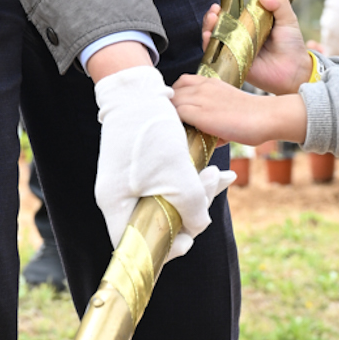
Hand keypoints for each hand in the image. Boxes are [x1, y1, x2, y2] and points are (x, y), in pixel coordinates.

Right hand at [93, 66, 234, 258]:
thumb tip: (198, 226)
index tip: (188, 240)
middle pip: (156, 221)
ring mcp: (127, 181)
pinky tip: (216, 172)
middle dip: (191, 210)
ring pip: (166, 200)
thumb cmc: (152, 132)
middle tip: (215, 185)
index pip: (136, 243)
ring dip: (196, 191)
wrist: (137, 91)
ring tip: (222, 175)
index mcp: (116, 204)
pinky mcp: (139, 168)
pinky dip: (189, 179)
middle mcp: (117, 197)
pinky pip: (166, 184)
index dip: (165, 248)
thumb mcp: (179, 175)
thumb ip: (192, 209)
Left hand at [172, 71, 308, 147]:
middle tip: (176, 124)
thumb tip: (202, 133)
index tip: (179, 111)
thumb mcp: (228, 106)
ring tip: (178, 129)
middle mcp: (203, 87)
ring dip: (171, 115)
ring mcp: (201, 99)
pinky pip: (176, 114)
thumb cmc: (253, 117)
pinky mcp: (200, 113)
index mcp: (210, 83)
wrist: (267, 116)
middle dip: (170, 107)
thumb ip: (212, 115)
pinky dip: (175, 123)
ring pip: (171, 102)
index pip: (182, 82)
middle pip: (172, 92)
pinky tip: (182, 134)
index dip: (177, 97)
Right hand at [199, 0, 311, 94]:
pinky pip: (218, 57)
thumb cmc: (292, 46)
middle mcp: (240, 38)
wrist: (296, 70)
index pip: (231, 15)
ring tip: (211, 20)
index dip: (222, 10)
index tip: (219, 5)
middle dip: (211, 18)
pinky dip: (210, 47)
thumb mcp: (288, 20)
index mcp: (250, 26)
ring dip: (208, 29)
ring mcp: (236, 52)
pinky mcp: (235, 64)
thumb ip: (279, 4)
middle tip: (214, 12)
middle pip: (218, 27)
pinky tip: (209, 38)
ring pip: (215, 40)